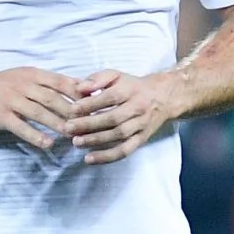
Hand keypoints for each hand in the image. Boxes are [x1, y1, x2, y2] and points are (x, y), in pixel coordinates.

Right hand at [0, 66, 83, 151]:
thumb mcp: (22, 76)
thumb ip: (46, 83)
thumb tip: (75, 89)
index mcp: (32, 74)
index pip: (61, 82)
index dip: (80, 92)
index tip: (97, 102)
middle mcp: (23, 85)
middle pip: (54, 98)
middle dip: (73, 111)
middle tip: (91, 123)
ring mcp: (12, 101)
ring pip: (40, 113)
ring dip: (58, 124)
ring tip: (74, 135)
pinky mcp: (1, 116)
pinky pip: (21, 127)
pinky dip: (36, 136)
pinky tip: (48, 144)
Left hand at [65, 69, 189, 165]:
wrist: (164, 97)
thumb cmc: (133, 86)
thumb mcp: (116, 75)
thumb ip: (97, 79)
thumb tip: (79, 87)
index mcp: (131, 90)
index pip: (110, 97)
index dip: (91, 104)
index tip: (73, 109)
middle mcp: (138, 108)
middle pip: (113, 118)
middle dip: (89, 124)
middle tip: (69, 128)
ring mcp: (141, 125)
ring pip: (118, 135)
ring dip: (96, 140)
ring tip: (76, 142)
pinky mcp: (141, 139)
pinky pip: (125, 150)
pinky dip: (107, 156)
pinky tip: (89, 158)